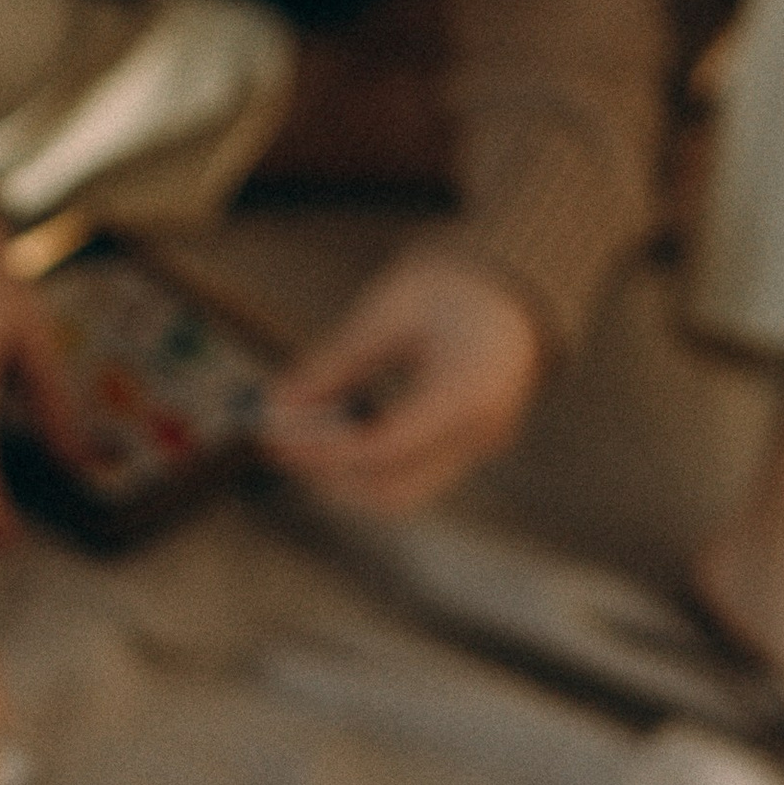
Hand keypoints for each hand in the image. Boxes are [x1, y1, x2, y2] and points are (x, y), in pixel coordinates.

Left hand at [260, 241, 543, 516]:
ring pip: (400, 494)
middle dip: (326, 475)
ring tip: (299, 436)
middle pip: (391, 491)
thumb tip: (276, 403)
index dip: (320, 450)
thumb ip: (334, 362)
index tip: (273, 436)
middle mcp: (480, 433)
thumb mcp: (386, 312)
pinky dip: (366, 463)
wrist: (510, 291)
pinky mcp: (468, 450)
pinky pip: (412, 475)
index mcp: (466, 392)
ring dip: (343, 475)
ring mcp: (479, 448)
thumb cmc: (450, 289)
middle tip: (277, 445)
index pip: (382, 449)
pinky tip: (334, 428)